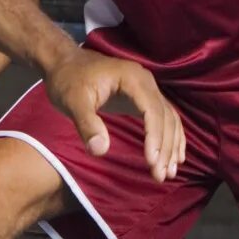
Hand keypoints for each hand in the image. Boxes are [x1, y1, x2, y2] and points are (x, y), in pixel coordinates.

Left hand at [43, 51, 184, 181]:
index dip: (155, 137)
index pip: (153, 110)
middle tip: (160, 176)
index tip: (152, 162)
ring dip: (171, 145)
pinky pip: (164, 118)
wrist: (64, 63)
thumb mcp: (72, 101)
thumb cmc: (68, 80)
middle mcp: (146, 82)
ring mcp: (146, 89)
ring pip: (169, 119)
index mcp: (132, 78)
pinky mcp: (142, 99)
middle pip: (165, 117)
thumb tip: (100, 150)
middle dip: (165, 147)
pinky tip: (174, 156)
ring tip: (169, 173)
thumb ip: (86, 124)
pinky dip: (171, 137)